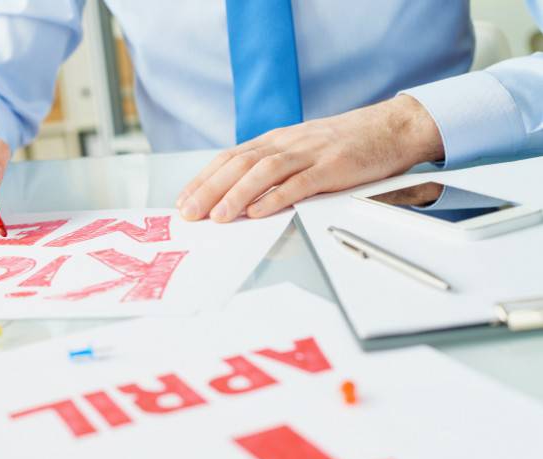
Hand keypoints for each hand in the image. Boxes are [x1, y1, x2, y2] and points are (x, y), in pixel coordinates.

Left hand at [176, 95, 444, 221]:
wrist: (389, 128)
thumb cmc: (341, 144)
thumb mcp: (298, 150)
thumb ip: (270, 168)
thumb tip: (237, 196)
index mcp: (275, 140)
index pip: (229, 158)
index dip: (203, 179)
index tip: (184, 201)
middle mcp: (287, 143)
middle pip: (239, 165)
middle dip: (210, 189)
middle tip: (190, 213)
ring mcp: (309, 154)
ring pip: (264, 172)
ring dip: (236, 195)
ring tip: (218, 216)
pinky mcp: (332, 167)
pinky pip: (300, 183)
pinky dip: (276, 198)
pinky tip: (258, 212)